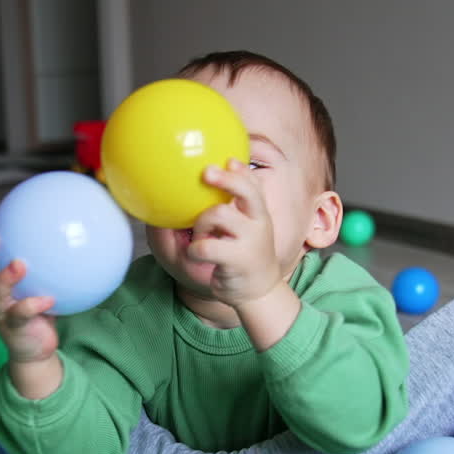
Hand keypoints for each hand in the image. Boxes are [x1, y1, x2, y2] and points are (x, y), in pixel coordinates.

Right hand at [0, 217, 58, 363]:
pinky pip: (23, 315)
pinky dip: (35, 305)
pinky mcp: (14, 328)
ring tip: (18, 264)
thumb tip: (58, 235)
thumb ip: (39, 266)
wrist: (33, 351)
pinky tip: (49, 298)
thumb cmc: (34, 312)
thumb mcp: (33, 286)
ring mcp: (1, 313)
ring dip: (6, 278)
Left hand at [188, 158, 282, 308]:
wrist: (260, 292)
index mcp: (259, 214)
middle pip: (245, 192)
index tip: (228, 160)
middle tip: (205, 173)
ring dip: (200, 224)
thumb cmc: (246, 256)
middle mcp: (258, 223)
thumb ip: (237, 209)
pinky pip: (205, 246)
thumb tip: (210, 181)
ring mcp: (250, 241)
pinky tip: (196, 254)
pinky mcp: (237, 260)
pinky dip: (194, 249)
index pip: (254, 185)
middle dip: (225, 179)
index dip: (242, 171)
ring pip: (218, 213)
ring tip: (200, 236)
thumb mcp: (248, 230)